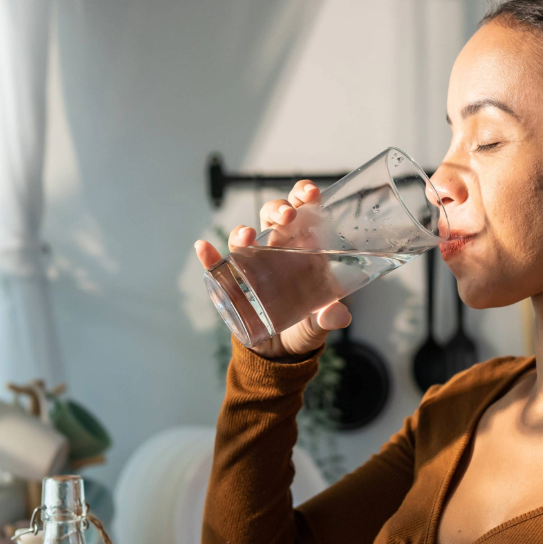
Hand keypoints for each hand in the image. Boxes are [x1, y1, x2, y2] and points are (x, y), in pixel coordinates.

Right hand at [195, 179, 351, 359]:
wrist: (282, 351)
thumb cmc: (306, 326)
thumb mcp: (320, 323)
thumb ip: (330, 317)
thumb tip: (338, 315)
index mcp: (303, 250)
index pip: (303, 213)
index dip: (303, 197)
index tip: (310, 193)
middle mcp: (278, 250)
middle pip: (273, 217)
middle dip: (278, 209)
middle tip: (287, 216)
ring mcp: (254, 264)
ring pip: (245, 236)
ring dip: (243, 231)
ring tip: (248, 236)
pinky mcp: (233, 282)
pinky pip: (217, 265)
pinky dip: (208, 257)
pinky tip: (204, 249)